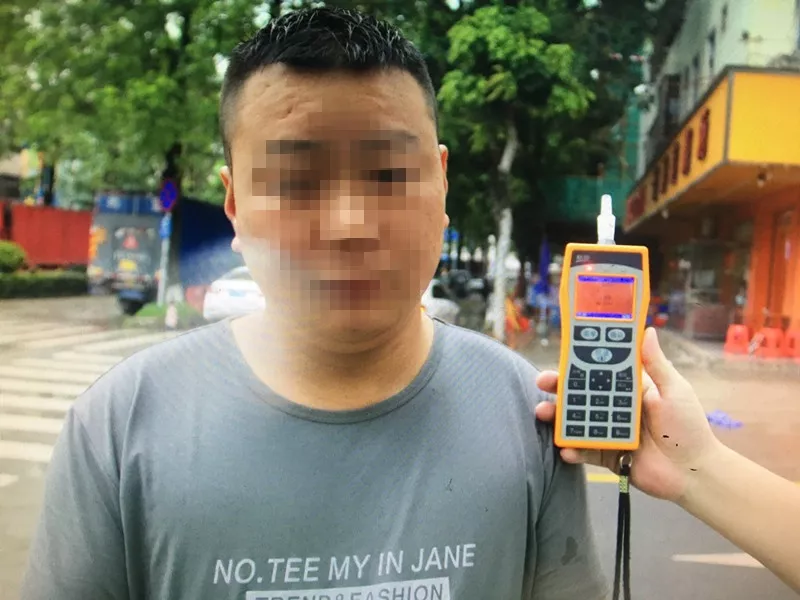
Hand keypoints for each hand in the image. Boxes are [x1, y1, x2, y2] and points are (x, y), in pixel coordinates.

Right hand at [534, 327, 722, 502]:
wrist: (694, 473)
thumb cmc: (689, 429)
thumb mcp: (675, 391)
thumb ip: (657, 365)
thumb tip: (648, 331)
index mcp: (630, 390)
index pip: (600, 372)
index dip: (580, 363)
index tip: (563, 355)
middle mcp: (615, 409)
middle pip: (581, 395)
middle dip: (559, 388)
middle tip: (542, 382)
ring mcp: (609, 432)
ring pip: (577, 421)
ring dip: (558, 417)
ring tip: (543, 413)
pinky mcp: (607, 456)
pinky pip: (585, 451)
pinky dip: (573, 450)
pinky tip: (566, 449)